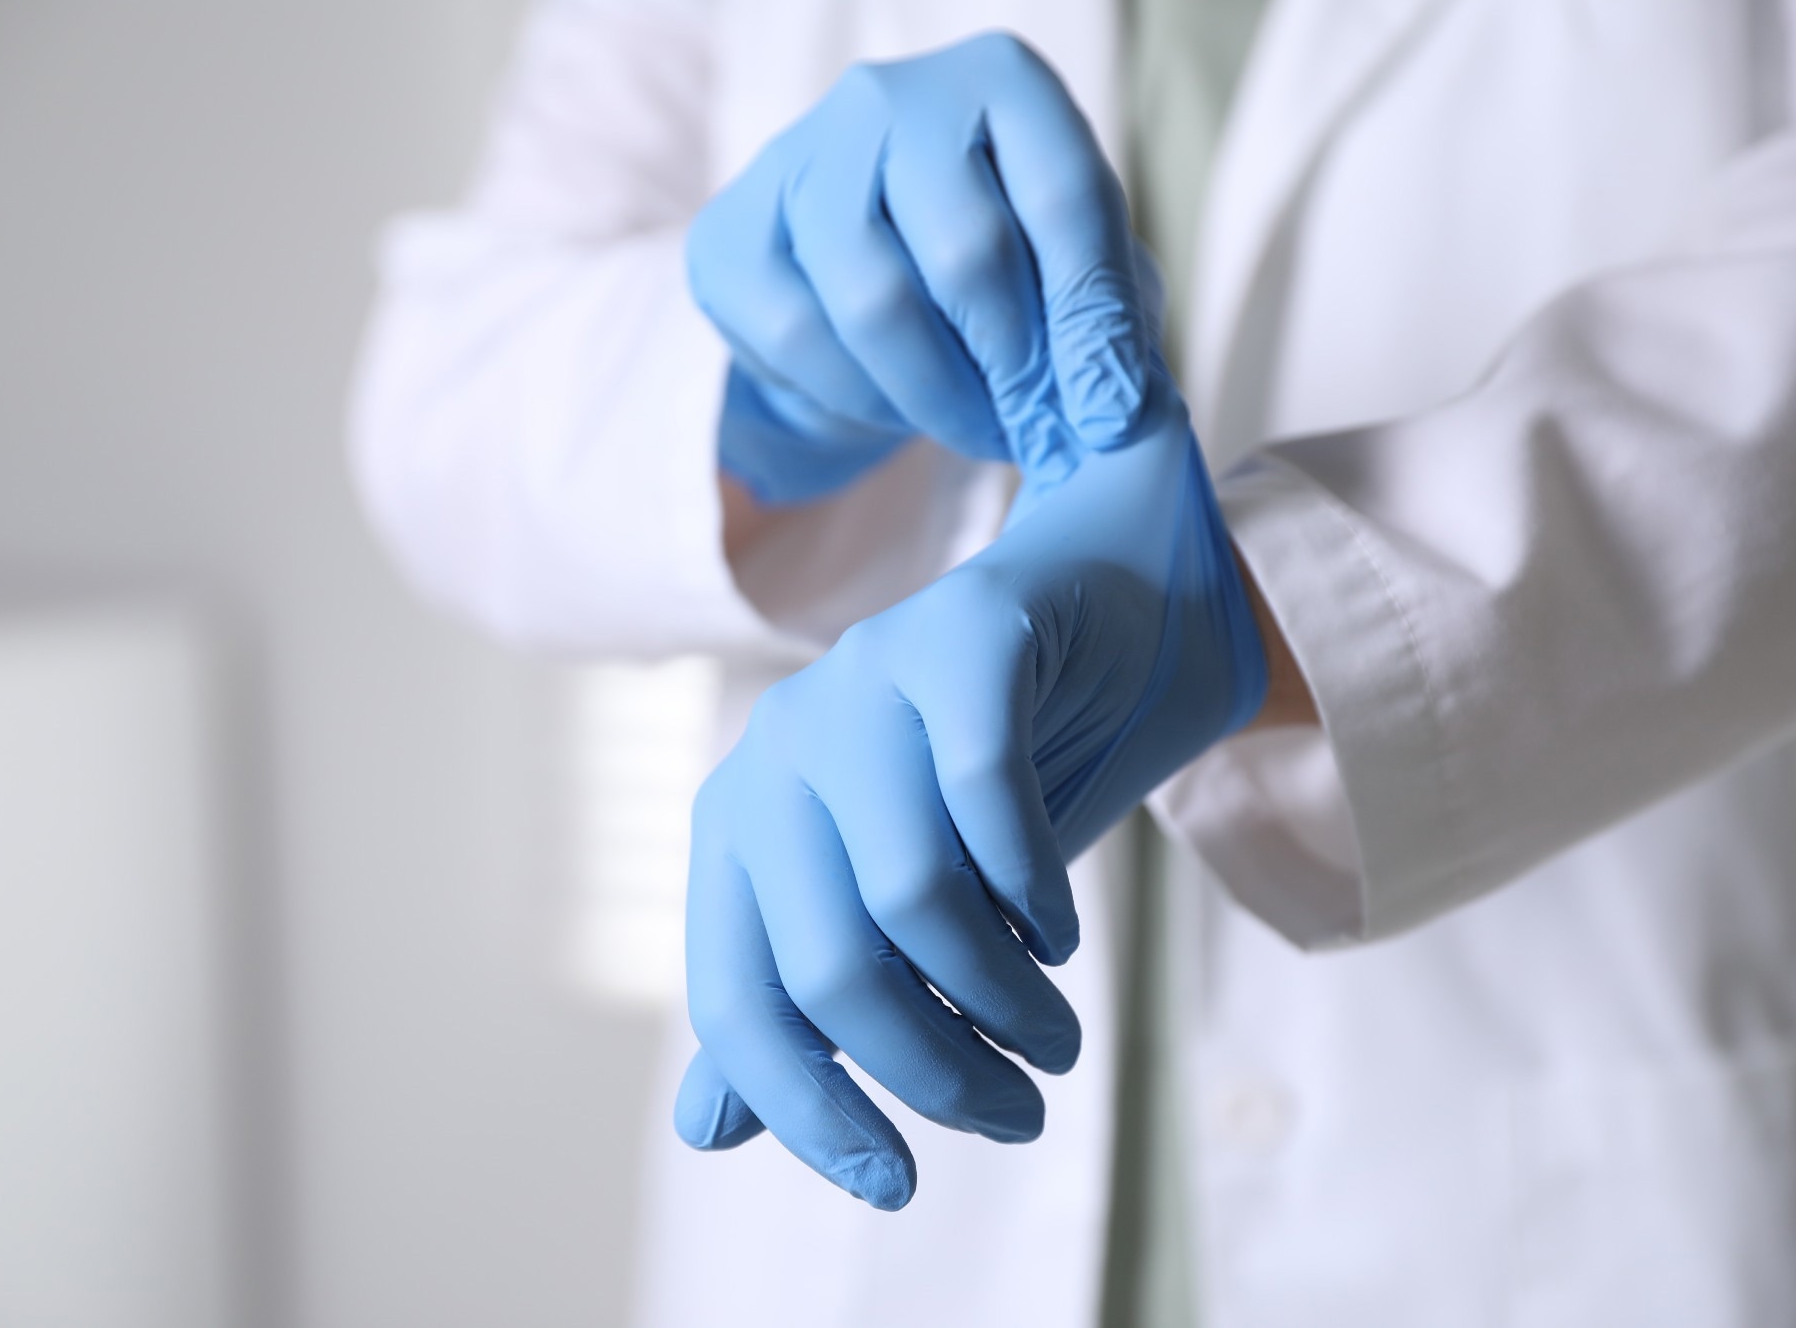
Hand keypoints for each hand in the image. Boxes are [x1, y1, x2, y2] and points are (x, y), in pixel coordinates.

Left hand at [674, 390, 1269, 1207]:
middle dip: (933, 1070)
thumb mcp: (886, 901)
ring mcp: (858, 684)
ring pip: (910, 893)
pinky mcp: (956, 636)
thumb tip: (705, 1129)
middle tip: (1020, 1113)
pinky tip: (1061, 931)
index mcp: (737, 827)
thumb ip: (799, 1000)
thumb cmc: (977, 785)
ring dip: (1000, 997)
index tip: (896, 1185)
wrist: (1091, 610)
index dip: (810, 1112)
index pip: (737, 1004)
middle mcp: (775, 752)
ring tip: (1056, 1038)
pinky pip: (986, 793)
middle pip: (827, 966)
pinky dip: (1034, 888)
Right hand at [688, 31, 1155, 504]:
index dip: (1095, 321)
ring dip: (940, 396)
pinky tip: (898, 407)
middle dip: (1013, 369)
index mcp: (1000, 78)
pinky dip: (863, 398)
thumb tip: (1113, 408)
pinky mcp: (731, 232)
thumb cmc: (986, 262)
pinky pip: (803, 339)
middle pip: (968, 253)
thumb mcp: (1066, 269)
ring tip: (976, 429)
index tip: (1108, 414)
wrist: (848, 272)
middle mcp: (892, 95)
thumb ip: (1104, 317)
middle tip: (1034, 431)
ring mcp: (799, 155)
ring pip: (877, 304)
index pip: (1066, 198)